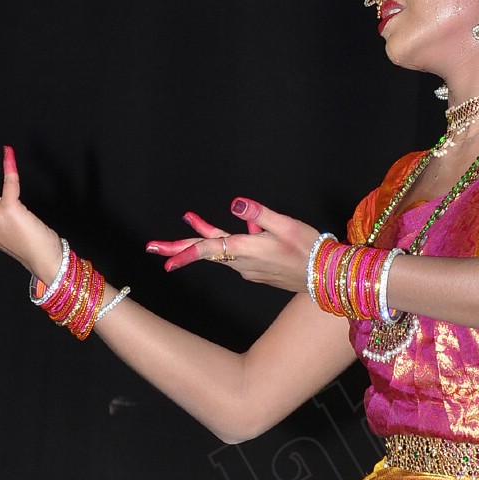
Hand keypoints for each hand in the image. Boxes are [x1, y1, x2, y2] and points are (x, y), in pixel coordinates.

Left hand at [146, 197, 318, 293]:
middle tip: (152, 247)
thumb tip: (235, 203)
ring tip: (190, 218)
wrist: (326, 276)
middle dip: (178, 248)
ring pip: (221, 251)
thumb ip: (259, 213)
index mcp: (246, 249)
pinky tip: (247, 227)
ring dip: (205, 236)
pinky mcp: (257, 271)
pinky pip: (238, 253)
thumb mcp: (286, 225)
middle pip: (205, 252)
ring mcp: (249, 269)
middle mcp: (243, 262)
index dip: (185, 253)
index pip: (209, 250)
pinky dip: (234, 240)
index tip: (165, 261)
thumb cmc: (309, 248)